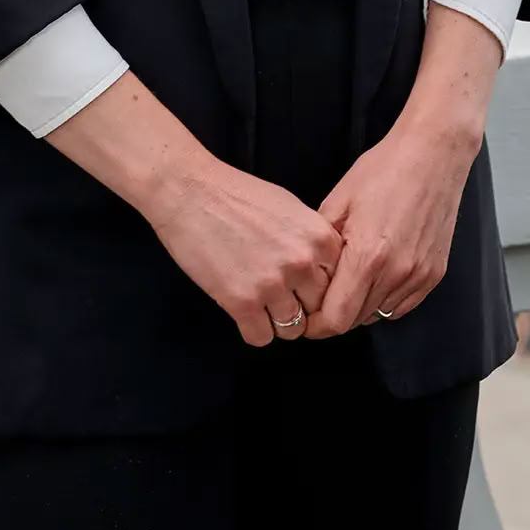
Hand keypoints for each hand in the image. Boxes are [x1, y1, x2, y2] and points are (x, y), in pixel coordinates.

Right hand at [46, 71, 341, 347]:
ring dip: (278, 322)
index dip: (320, 287)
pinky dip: (253, 330)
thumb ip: (312, 241)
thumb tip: (324, 270)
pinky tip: (243, 312)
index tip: (304, 286)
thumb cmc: (238, 195)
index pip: (339, 283)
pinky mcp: (241, 302)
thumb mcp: (291, 209)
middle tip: (281, 298)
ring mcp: (272, 285)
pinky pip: (260, 338)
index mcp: (320, 238)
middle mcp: (302, 263)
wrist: (190, 192)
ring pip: (293, 330)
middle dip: (302, 307)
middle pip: (319, 309)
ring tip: (262, 306)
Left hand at [311, 2, 501, 333]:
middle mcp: (396, 272)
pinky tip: (375, 275)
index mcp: (368, 256)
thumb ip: (320, 248)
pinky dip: (384, 299)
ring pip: (378, 314)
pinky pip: (401, 304)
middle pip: (355, 321)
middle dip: (333, 314)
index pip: (335, 319)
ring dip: (359, 306)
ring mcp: (419, 275)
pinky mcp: (434, 273)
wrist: (433, 153)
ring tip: (349, 281)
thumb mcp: (338, 201)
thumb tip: (305, 278)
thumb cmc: (385, 169)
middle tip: (320, 298)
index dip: (314, 325)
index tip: (303, 317)